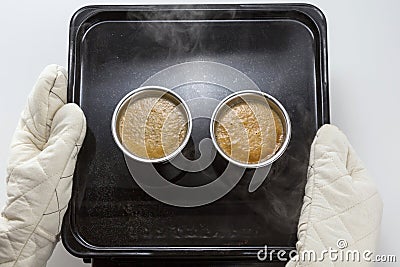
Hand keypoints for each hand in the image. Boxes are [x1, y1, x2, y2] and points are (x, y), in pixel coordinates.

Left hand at [0, 65, 85, 265]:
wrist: (35, 231)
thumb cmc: (36, 205)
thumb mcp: (52, 167)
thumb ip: (64, 138)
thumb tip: (72, 113)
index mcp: (28, 140)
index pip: (39, 105)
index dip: (49, 87)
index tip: (57, 72)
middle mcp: (34, 143)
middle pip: (46, 110)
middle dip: (54, 91)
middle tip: (63, 74)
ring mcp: (44, 152)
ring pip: (55, 122)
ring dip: (61, 105)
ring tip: (67, 89)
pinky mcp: (56, 162)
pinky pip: (64, 137)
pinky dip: (69, 125)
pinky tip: (73, 121)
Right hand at [286, 125, 382, 265]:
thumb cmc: (336, 236)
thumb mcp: (332, 184)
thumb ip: (328, 155)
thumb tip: (328, 132)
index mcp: (364, 187)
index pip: (346, 153)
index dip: (328, 145)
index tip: (316, 141)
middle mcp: (354, 201)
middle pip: (331, 170)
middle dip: (315, 167)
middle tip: (309, 171)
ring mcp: (338, 215)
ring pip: (318, 187)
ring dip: (308, 185)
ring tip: (307, 193)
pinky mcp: (322, 226)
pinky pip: (310, 203)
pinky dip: (303, 202)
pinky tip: (301, 209)